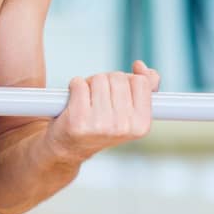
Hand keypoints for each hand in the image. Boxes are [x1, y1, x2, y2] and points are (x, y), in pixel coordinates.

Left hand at [45, 61, 160, 161]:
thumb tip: (140, 66)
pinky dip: (74, 85)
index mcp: (141, 125)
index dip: (126, 81)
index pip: (140, 82)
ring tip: (86, 99)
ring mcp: (100, 125)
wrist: (69, 147)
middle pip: (118, 78)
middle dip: (106, 81)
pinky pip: (79, 84)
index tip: (116, 92)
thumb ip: (143, 87)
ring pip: (98, 79)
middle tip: (98, 97)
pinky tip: (74, 100)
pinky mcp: (78, 120)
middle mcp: (123, 127)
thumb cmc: (100, 124)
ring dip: (89, 83)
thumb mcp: (128, 111)